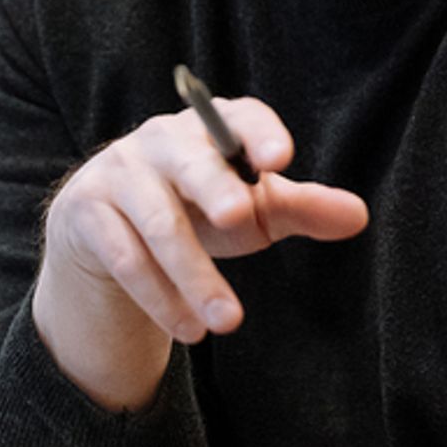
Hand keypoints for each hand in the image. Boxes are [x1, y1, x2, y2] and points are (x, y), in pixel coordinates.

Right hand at [34, 95, 367, 408]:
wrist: (104, 226)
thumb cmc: (197, 207)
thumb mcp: (253, 208)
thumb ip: (302, 208)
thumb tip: (359, 216)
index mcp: (210, 127)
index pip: (238, 117)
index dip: (259, 134)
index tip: (281, 161)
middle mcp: (162, 140)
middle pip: (192, 163)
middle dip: (215, 188)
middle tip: (241, 218)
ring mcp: (119, 172)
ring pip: (159, 224)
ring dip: (194, 276)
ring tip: (228, 322)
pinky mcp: (87, 211)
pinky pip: (124, 257)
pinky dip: (159, 297)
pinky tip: (189, 329)